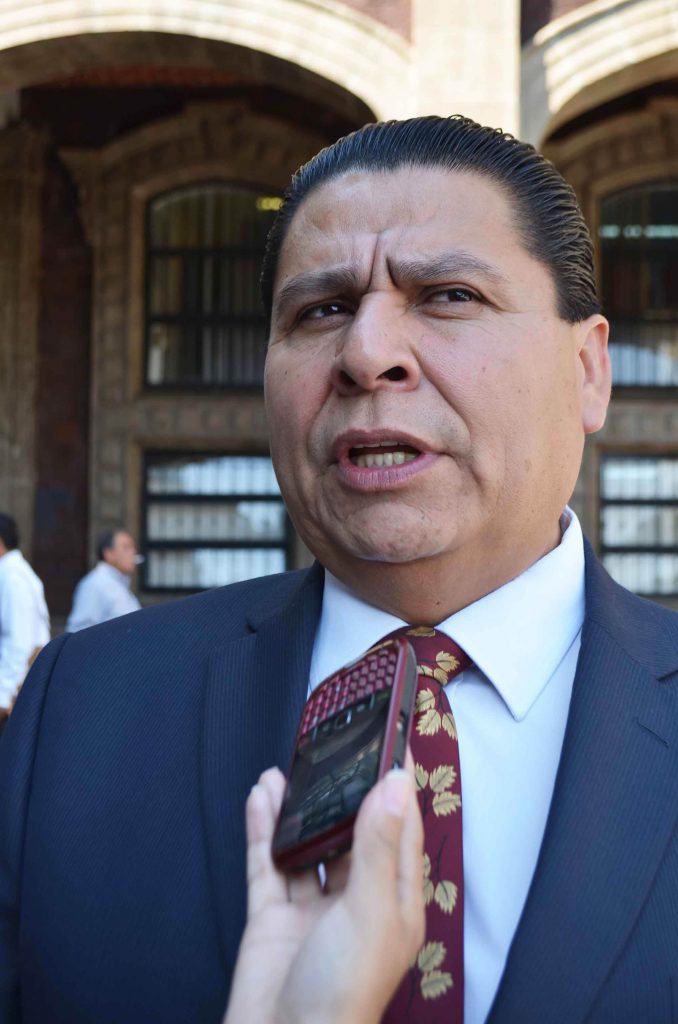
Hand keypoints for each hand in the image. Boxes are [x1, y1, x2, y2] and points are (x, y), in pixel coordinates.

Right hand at [224, 760, 424, 1023]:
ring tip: (285, 770)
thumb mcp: (370, 910)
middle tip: (330, 748)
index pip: (400, 832)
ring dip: (295, 810)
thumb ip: (378, 845)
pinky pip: (268, 864)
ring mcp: (312, 910)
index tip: (390, 744)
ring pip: (306, 846)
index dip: (396, 788)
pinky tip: (259, 799)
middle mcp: (356, 901)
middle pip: (350, 834)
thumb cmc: (343, 992)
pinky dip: (263, 831)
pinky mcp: (273, 918)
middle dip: (339, 794)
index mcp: (394, 902)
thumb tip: (395, 784)